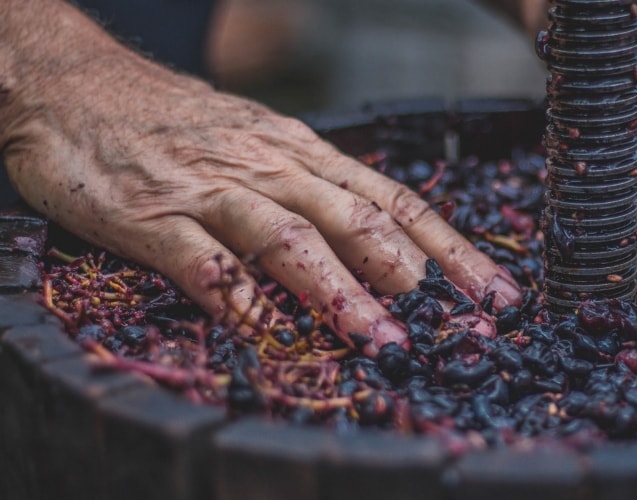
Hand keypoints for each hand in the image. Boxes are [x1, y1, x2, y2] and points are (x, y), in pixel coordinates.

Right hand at [1, 1, 519, 354]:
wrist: (76, 83)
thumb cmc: (179, 123)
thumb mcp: (263, 145)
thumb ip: (316, 193)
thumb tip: (386, 247)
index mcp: (304, 154)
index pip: (395, 201)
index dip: (450, 248)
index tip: (494, 292)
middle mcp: (272, 168)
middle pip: (357, 218)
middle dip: (409, 273)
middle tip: (451, 324)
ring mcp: (213, 190)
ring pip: (289, 237)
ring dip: (338, 289)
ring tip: (377, 336)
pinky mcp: (153, 215)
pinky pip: (201, 259)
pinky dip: (234, 295)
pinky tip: (261, 329)